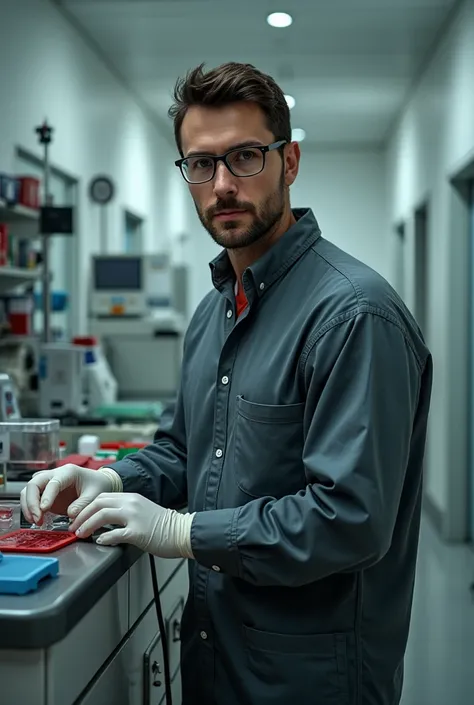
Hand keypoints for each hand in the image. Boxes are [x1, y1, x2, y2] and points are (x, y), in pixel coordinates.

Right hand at [20, 465, 118, 525]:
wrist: (99, 483)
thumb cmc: (98, 485)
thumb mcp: (95, 495)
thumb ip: (83, 505)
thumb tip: (70, 515)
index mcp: (68, 472)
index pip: (53, 482)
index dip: (47, 496)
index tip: (44, 509)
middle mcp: (55, 475)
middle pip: (34, 483)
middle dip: (31, 502)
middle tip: (37, 518)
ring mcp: (48, 484)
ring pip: (29, 490)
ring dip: (28, 506)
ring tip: (35, 521)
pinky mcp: (46, 493)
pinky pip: (32, 498)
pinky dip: (30, 508)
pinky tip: (36, 520)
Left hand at [71, 493, 194, 558]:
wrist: (182, 532)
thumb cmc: (163, 525)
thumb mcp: (142, 511)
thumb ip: (124, 512)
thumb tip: (104, 522)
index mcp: (131, 497)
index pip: (102, 497)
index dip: (86, 507)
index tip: (77, 517)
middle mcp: (131, 503)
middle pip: (98, 503)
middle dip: (82, 515)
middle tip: (73, 526)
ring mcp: (134, 517)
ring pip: (103, 515)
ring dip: (88, 525)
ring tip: (81, 534)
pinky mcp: (138, 532)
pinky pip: (115, 533)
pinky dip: (104, 537)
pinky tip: (100, 541)